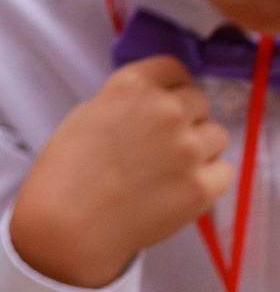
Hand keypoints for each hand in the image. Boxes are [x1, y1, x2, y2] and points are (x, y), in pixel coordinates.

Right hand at [8, 59, 232, 288]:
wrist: (70, 223)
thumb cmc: (67, 168)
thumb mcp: (89, 114)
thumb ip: (128, 103)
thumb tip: (152, 107)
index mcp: (133, 85)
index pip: (175, 68)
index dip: (171, 86)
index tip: (164, 103)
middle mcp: (167, 109)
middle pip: (199, 100)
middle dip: (185, 117)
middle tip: (164, 142)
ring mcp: (189, 148)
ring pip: (217, 135)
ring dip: (200, 147)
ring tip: (175, 168)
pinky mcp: (203, 185)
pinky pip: (225, 171)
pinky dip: (209, 178)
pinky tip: (184, 187)